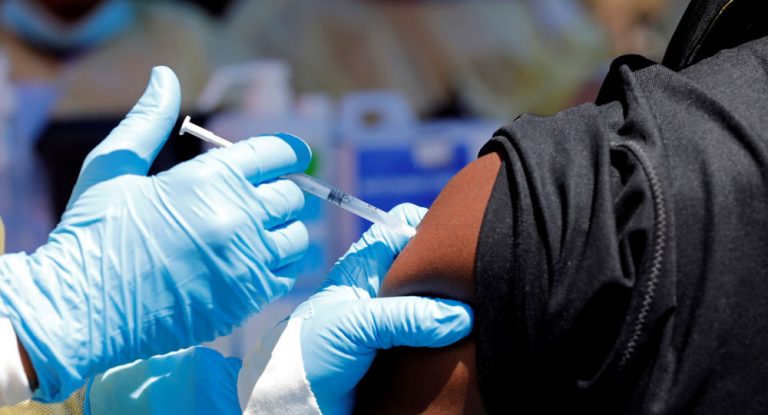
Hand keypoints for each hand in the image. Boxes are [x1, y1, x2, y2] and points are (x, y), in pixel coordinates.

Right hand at [0, 66, 310, 401]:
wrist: (81, 311)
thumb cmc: (93, 235)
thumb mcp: (113, 167)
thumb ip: (147, 120)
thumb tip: (165, 75)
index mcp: (209, 178)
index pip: (277, 152)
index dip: (290, 151)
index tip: (293, 156)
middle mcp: (237, 216)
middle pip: (292, 194)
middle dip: (279, 192)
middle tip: (257, 200)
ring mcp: (246, 260)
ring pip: (297, 236)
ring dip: (283, 231)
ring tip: (256, 234)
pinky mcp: (248, 298)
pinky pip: (290, 274)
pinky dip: (280, 265)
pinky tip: (255, 263)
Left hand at [241, 204, 473, 414]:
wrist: (299, 403)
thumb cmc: (311, 355)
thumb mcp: (355, 326)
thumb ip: (406, 317)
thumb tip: (461, 316)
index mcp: (364, 267)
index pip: (401, 227)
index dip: (428, 225)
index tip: (457, 241)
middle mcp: (382, 289)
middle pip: (425, 265)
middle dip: (449, 270)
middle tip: (474, 282)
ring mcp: (394, 320)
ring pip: (435, 301)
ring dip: (454, 308)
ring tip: (477, 312)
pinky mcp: (404, 350)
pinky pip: (436, 335)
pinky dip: (452, 336)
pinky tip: (465, 340)